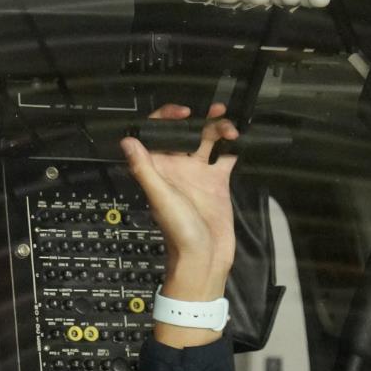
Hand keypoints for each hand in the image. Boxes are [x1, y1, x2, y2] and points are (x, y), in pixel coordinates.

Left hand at [119, 104, 238, 337]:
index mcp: (159, 168)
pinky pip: (226, 157)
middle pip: (185, 132)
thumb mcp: (161, 197)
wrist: (204, 257)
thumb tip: (126, 139)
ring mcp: (198, 173)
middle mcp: (177, 167)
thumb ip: (145, 169)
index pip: (157, 134)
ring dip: (219, 128)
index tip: (184, 112)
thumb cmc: (179, 231)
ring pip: (208, 140)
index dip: (166, 118)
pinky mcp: (218, 181)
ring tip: (233, 129)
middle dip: (200, 118)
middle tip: (218, 112)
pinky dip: (234, 146)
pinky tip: (243, 140)